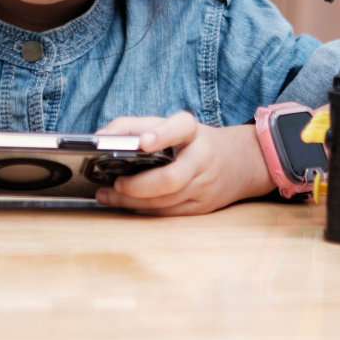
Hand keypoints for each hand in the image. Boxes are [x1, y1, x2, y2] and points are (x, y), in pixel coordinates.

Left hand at [94, 111, 271, 215]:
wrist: (240, 162)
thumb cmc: (194, 142)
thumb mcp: (172, 126)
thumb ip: (136, 126)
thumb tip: (99, 135)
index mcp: (193, 132)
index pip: (180, 128)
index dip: (161, 135)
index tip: (142, 143)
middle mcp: (203, 159)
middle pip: (170, 178)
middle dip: (138, 186)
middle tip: (115, 183)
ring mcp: (205, 186)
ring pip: (166, 201)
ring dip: (132, 202)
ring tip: (107, 195)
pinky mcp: (203, 208)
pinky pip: (169, 214)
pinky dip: (144, 211)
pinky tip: (126, 206)